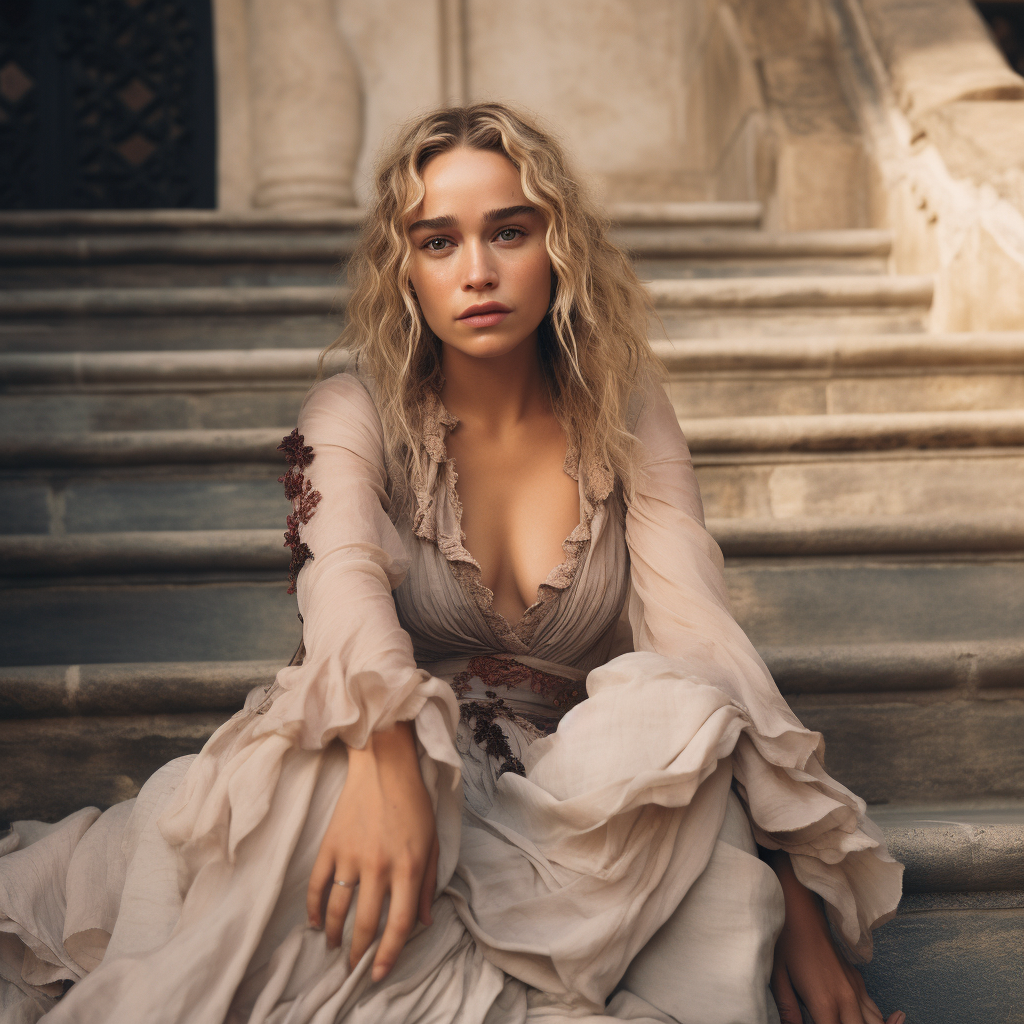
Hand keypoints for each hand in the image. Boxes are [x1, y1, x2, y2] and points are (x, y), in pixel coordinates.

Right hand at [306, 721, 439, 982]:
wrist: (384, 766)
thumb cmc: (414, 803)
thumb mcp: (433, 842)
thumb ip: (430, 884)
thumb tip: (423, 922)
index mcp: (409, 867)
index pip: (399, 924)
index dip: (389, 955)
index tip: (379, 973)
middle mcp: (380, 866)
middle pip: (366, 925)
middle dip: (359, 954)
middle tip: (354, 968)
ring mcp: (352, 856)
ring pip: (338, 911)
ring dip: (335, 935)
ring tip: (335, 947)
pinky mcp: (331, 845)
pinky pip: (317, 886)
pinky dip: (313, 909)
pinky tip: (316, 922)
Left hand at [768, 852, 904, 1023]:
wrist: (802, 911)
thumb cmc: (786, 942)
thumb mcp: (778, 978)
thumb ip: (788, 1010)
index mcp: (825, 1003)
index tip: (814, 1021)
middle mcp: (846, 999)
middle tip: (828, 1020)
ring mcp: (856, 989)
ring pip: (875, 1023)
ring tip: (842, 1019)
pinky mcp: (858, 980)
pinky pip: (874, 1011)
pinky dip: (875, 1021)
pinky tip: (864, 1020)